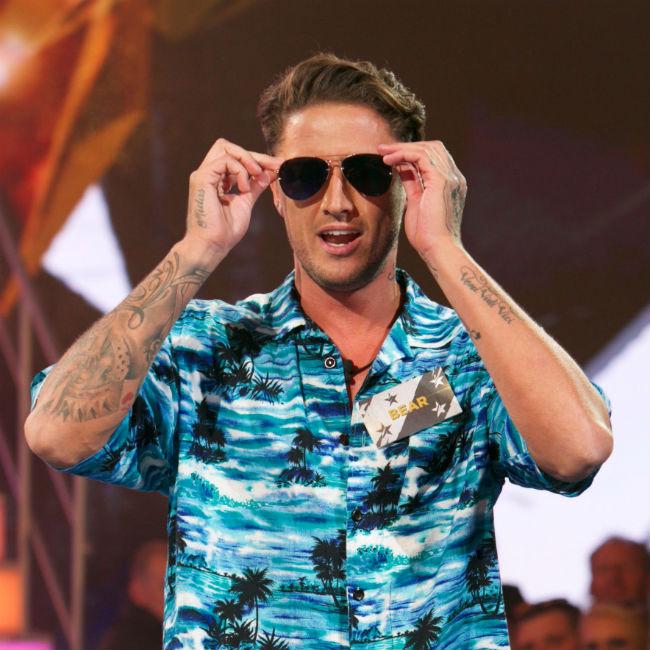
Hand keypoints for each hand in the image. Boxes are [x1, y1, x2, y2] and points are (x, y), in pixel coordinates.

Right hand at [186, 138, 282, 257]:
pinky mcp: (201, 178)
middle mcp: (207, 174)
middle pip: (228, 146)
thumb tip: (270, 172)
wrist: (212, 245)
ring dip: (247, 160)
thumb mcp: (245, 202)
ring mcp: (202, 174)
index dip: (257, 159)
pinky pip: (225, 161)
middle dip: (253, 155)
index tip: (278, 165)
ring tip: (257, 178)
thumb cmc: (225, 230)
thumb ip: (255, 186)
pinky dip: (240, 171)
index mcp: (215, 179)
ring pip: (225, 148)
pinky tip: (244, 188)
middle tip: (273, 166)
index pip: (235, 158)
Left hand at [378, 141, 466, 257]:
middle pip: (432, 148)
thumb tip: (402, 168)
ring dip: (402, 148)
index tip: (390, 157)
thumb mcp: (416, 203)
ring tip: (383, 152)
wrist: (437, 248)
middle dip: (406, 146)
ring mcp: (450, 177)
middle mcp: (454, 178)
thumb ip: (412, 184)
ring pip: (426, 148)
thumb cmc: (426, 235)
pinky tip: (389, 160)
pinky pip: (421, 156)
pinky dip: (403, 154)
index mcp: (449, 184)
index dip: (411, 153)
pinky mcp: (441, 180)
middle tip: (383, 149)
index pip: (433, 158)